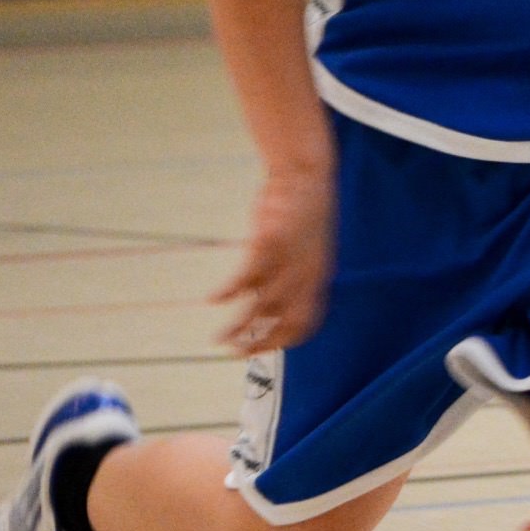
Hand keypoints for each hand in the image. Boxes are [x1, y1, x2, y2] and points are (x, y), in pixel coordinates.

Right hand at [213, 167, 333, 354]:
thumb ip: (291, 275)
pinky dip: (228, 292)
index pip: (306, 323)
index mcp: (317, 278)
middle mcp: (306, 275)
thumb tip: (266, 300)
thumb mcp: (305, 249)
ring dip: (239, 327)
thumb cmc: (300, 214)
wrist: (303, 176)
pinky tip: (212, 300)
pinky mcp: (268, 243)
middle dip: (259, 343)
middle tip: (235, 354)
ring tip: (218, 340)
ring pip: (262, 307)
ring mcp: (288, 261)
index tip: (262, 352)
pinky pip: (245, 276)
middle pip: (284, 322)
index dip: (284, 341)